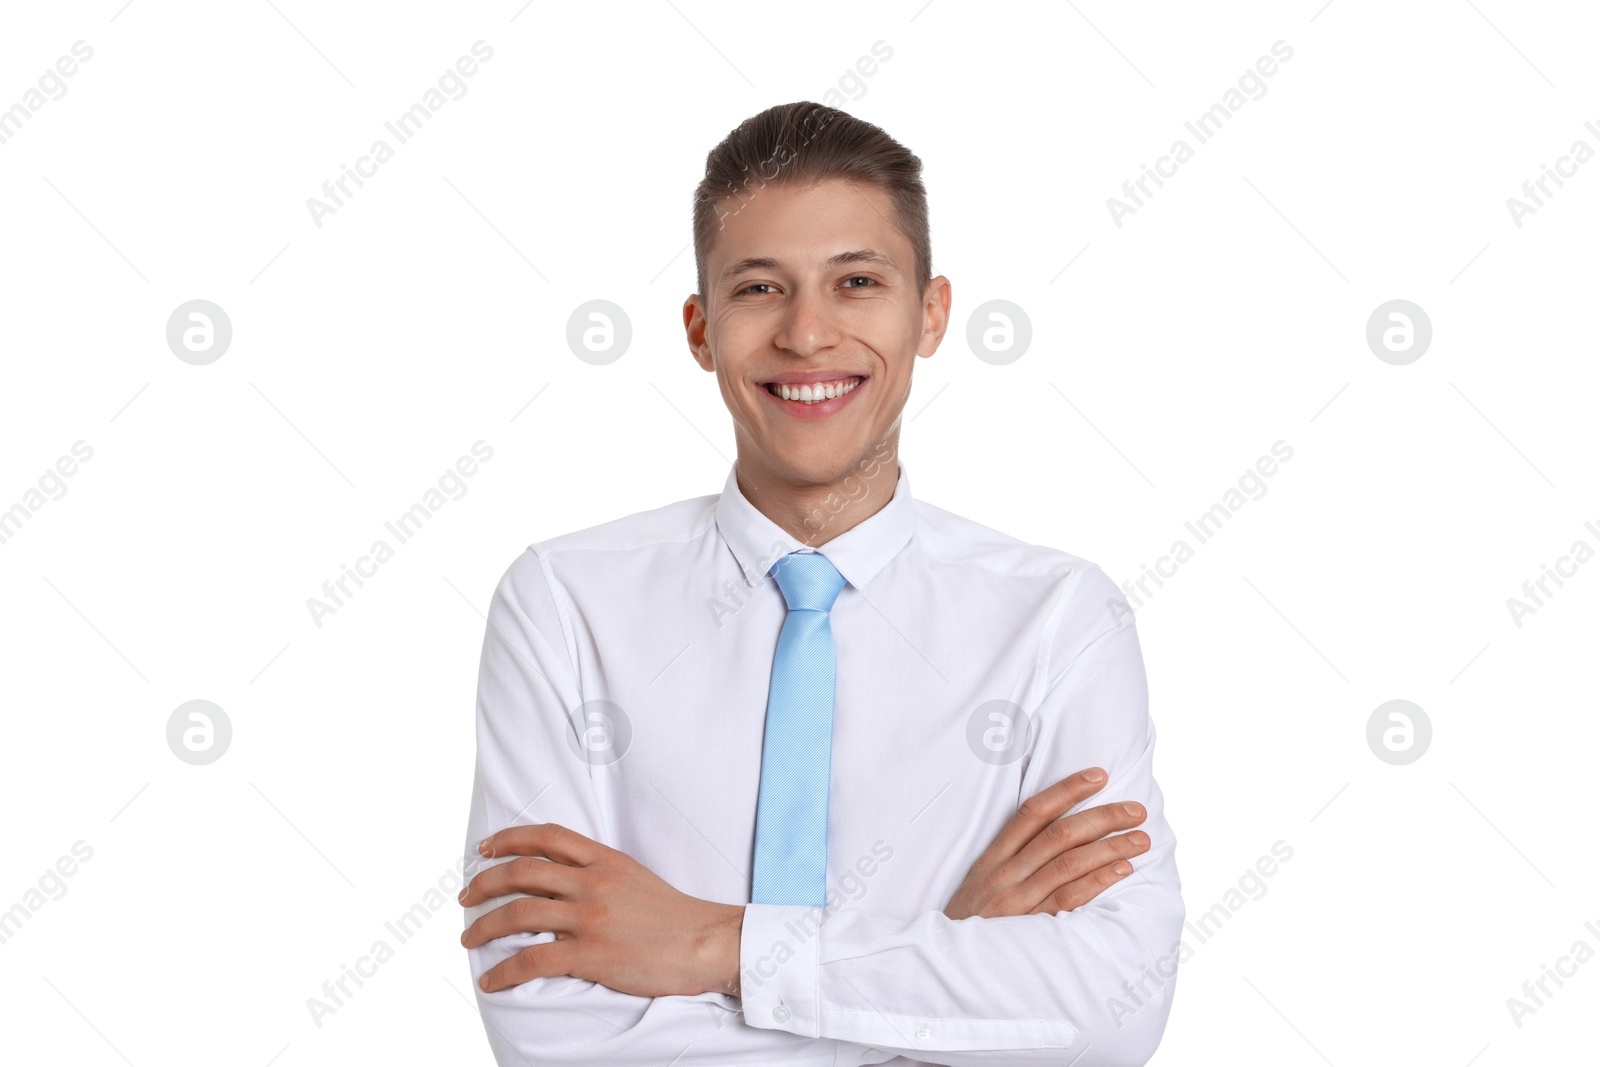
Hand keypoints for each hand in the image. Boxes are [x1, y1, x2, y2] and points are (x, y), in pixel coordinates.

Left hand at [459, 823, 744, 996]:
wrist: (706, 943)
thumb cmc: (674, 916)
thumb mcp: (635, 877)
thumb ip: (599, 873)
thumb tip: (562, 880)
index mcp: (605, 860)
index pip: (547, 836)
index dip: (509, 838)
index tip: (485, 849)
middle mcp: (592, 883)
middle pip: (522, 871)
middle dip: (484, 883)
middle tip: (465, 896)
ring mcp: (590, 918)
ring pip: (518, 913)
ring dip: (484, 926)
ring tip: (469, 938)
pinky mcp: (591, 954)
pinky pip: (532, 961)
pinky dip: (504, 971)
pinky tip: (492, 981)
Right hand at [943, 767, 1149, 919]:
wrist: (947, 967)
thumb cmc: (971, 925)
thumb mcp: (980, 885)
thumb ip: (1011, 861)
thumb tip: (1058, 836)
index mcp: (993, 858)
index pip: (1033, 812)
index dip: (1067, 790)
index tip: (1098, 776)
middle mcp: (1005, 873)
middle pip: (1059, 834)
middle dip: (1102, 817)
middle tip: (1135, 810)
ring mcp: (1018, 900)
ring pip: (1069, 862)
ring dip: (1110, 847)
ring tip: (1141, 839)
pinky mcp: (1030, 927)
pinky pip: (1069, 898)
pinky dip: (1098, 880)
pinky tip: (1122, 870)